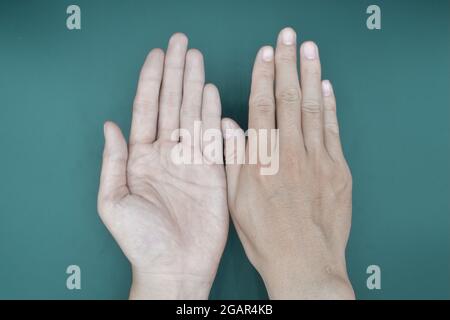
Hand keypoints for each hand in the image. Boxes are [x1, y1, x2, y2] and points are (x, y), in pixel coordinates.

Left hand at [98, 33, 227, 299]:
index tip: (157, 55)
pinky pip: (213, 137)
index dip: (151, 81)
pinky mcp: (212, 172)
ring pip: (193, 113)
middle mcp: (167, 154)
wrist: (175, 267)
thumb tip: (110, 125)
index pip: (146, 109)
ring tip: (196, 58)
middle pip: (172, 104)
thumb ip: (113, 162)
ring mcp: (191, 160)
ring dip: (194, 85)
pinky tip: (210, 92)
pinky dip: (212, 113)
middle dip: (176, 72)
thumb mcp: (114, 202)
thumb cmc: (141, 242)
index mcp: (141, 158)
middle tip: (181, 43)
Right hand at [222, 28, 353, 298]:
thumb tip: (229, 126)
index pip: (262, 107)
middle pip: (289, 99)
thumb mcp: (236, 201)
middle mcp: (291, 153)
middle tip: (287, 37)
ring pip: (313, 108)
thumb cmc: (266, 237)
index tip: (264, 54)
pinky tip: (326, 87)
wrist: (305, 264)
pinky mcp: (338, 170)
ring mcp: (318, 160)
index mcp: (262, 160)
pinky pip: (333, 130)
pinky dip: (330, 106)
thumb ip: (233, 159)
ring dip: (311, 75)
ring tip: (309, 49)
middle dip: (287, 63)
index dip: (263, 76)